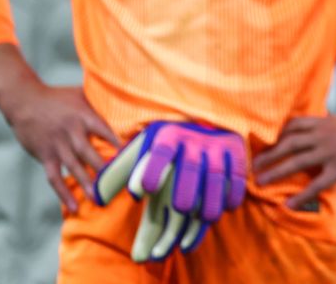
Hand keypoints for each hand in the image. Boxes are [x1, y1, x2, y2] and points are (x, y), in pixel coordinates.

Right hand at [3, 83, 118, 213]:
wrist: (24, 101)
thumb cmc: (57, 97)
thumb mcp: (80, 93)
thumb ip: (99, 101)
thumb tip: (125, 101)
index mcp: (83, 116)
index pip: (103, 130)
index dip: (116, 141)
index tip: (131, 153)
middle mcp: (70, 132)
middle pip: (88, 152)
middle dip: (103, 167)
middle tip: (119, 181)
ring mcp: (57, 145)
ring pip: (73, 167)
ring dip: (86, 183)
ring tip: (99, 198)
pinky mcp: (45, 156)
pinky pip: (55, 178)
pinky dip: (64, 193)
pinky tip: (73, 206)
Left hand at [93, 121, 246, 262]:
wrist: (207, 119)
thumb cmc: (168, 144)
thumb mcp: (142, 148)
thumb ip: (119, 172)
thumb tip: (98, 198)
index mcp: (167, 136)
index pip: (158, 151)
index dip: (151, 169)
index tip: (142, 191)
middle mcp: (193, 139)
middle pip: (188, 167)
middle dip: (185, 190)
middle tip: (180, 209)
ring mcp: (216, 146)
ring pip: (215, 175)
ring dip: (211, 199)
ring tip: (205, 217)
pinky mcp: (236, 152)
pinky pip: (237, 175)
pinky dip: (234, 192)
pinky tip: (227, 207)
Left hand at [253, 114, 335, 209]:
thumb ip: (325, 127)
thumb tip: (311, 131)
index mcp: (324, 122)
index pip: (292, 126)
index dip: (276, 136)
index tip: (264, 147)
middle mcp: (323, 134)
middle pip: (288, 143)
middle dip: (268, 155)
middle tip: (253, 167)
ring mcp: (332, 151)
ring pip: (297, 161)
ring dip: (275, 172)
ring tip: (260, 183)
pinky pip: (316, 183)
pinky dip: (301, 194)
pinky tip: (289, 204)